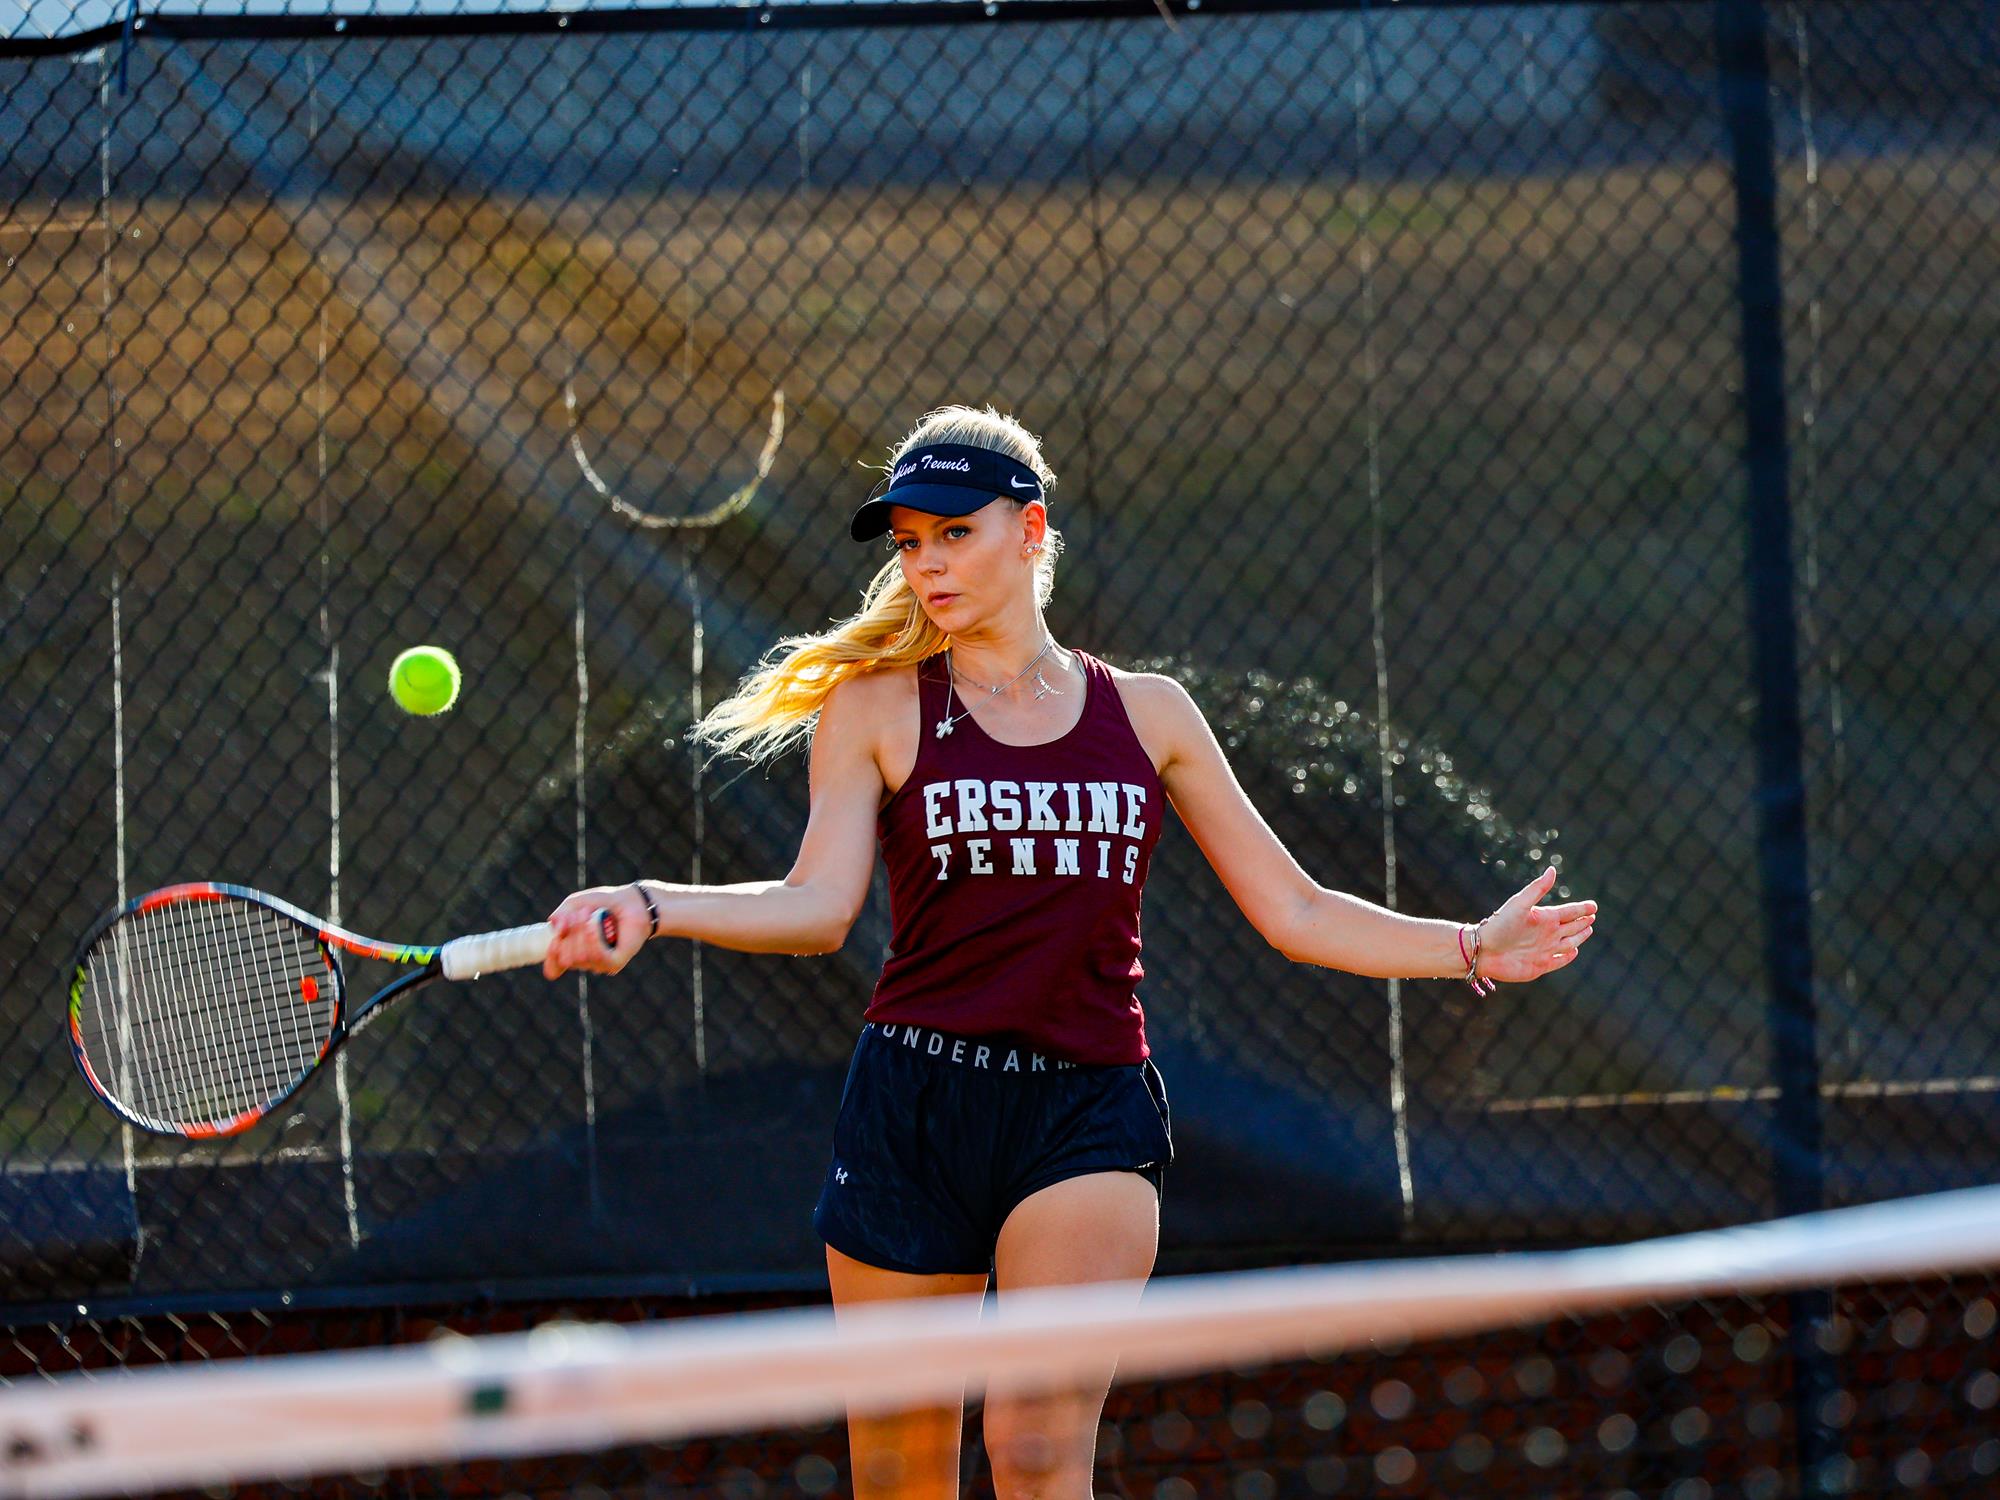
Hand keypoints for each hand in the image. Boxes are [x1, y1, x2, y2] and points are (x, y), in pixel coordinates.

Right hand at [543, 883, 652, 979]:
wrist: (631, 902)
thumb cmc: (602, 904)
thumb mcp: (575, 904)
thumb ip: (561, 914)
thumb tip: (554, 925)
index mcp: (571, 951)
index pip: (554, 969)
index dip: (551, 958)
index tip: (555, 940)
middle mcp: (584, 961)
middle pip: (566, 959)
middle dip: (570, 934)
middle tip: (579, 914)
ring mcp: (600, 964)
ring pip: (581, 957)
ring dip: (581, 932)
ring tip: (589, 914)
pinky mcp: (615, 963)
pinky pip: (598, 956)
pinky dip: (594, 939)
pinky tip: (594, 925)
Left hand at [1475, 865, 1596, 984]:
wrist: (1484, 950)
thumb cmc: (1500, 925)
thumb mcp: (1520, 904)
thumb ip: (1537, 889)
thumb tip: (1552, 870)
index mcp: (1544, 918)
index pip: (1569, 912)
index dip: (1581, 909)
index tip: (1594, 905)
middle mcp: (1547, 933)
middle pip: (1571, 926)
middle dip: (1582, 921)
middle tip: (1592, 915)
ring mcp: (1545, 949)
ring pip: (1568, 942)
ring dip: (1579, 937)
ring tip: (1588, 929)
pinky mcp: (1541, 966)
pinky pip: (1559, 960)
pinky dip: (1568, 956)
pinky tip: (1574, 951)